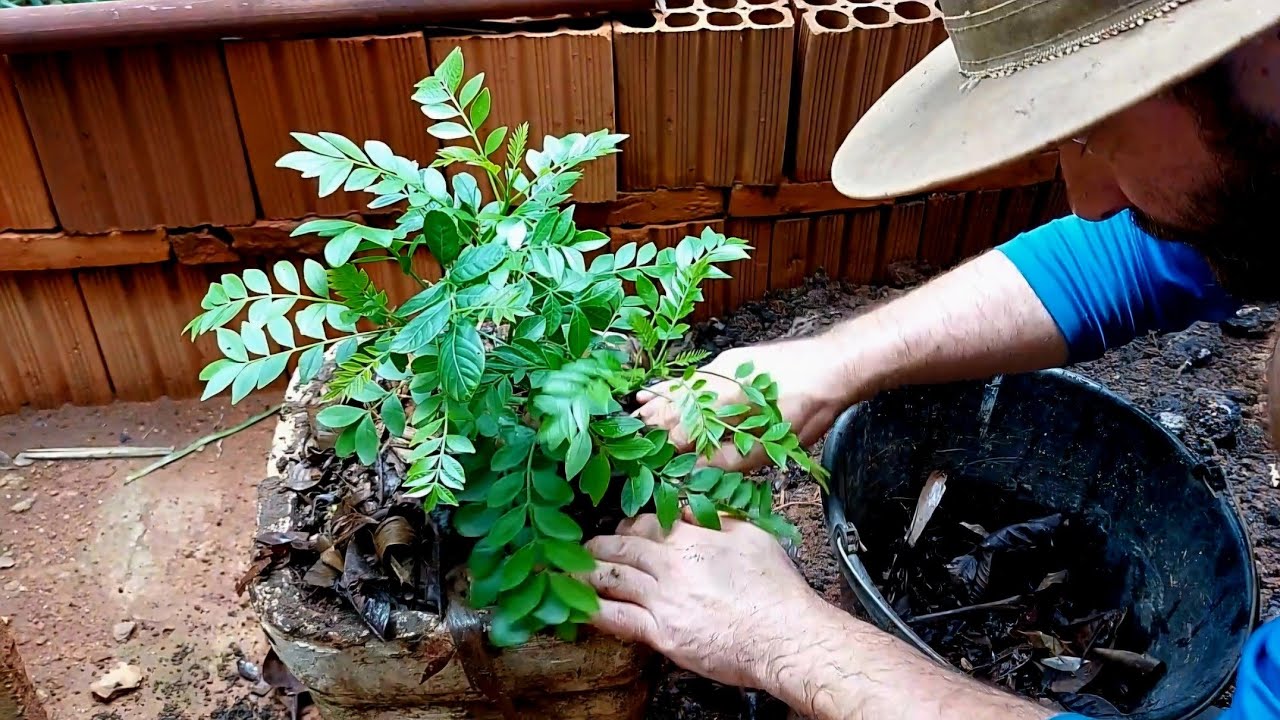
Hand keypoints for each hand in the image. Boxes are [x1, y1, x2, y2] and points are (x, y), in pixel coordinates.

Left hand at [584, 511, 825, 688]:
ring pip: (612, 578)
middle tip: (585, 547)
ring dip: (585, 572)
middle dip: (599, 545)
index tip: (622, 530)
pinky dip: (593, 610)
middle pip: (621, 547)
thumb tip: (691, 506)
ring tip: (567, 570)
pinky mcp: (662, 633)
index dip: (629, 524)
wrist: (784, 635)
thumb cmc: (775, 588)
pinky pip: (617, 618)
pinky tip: (576, 606)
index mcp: (691, 537)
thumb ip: (717, 516)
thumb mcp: (752, 534)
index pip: (646, 522)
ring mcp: (663, 600)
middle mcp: (671, 565)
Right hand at [637, 336, 861, 470]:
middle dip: (650, 426)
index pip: (680, 431)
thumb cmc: (805, 409)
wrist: (832, 366)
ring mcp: (719, 368)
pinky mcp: (728, 361)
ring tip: (633, 416)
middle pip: (672, 407)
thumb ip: (727, 461)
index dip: (661, 449)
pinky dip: (668, 387)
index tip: (643, 463)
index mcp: (722, 405)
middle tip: (629, 443)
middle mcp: (713, 382)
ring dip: (654, 405)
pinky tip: (651, 391)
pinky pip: (688, 377)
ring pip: (676, 390)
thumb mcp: (769, 446)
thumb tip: (694, 474)